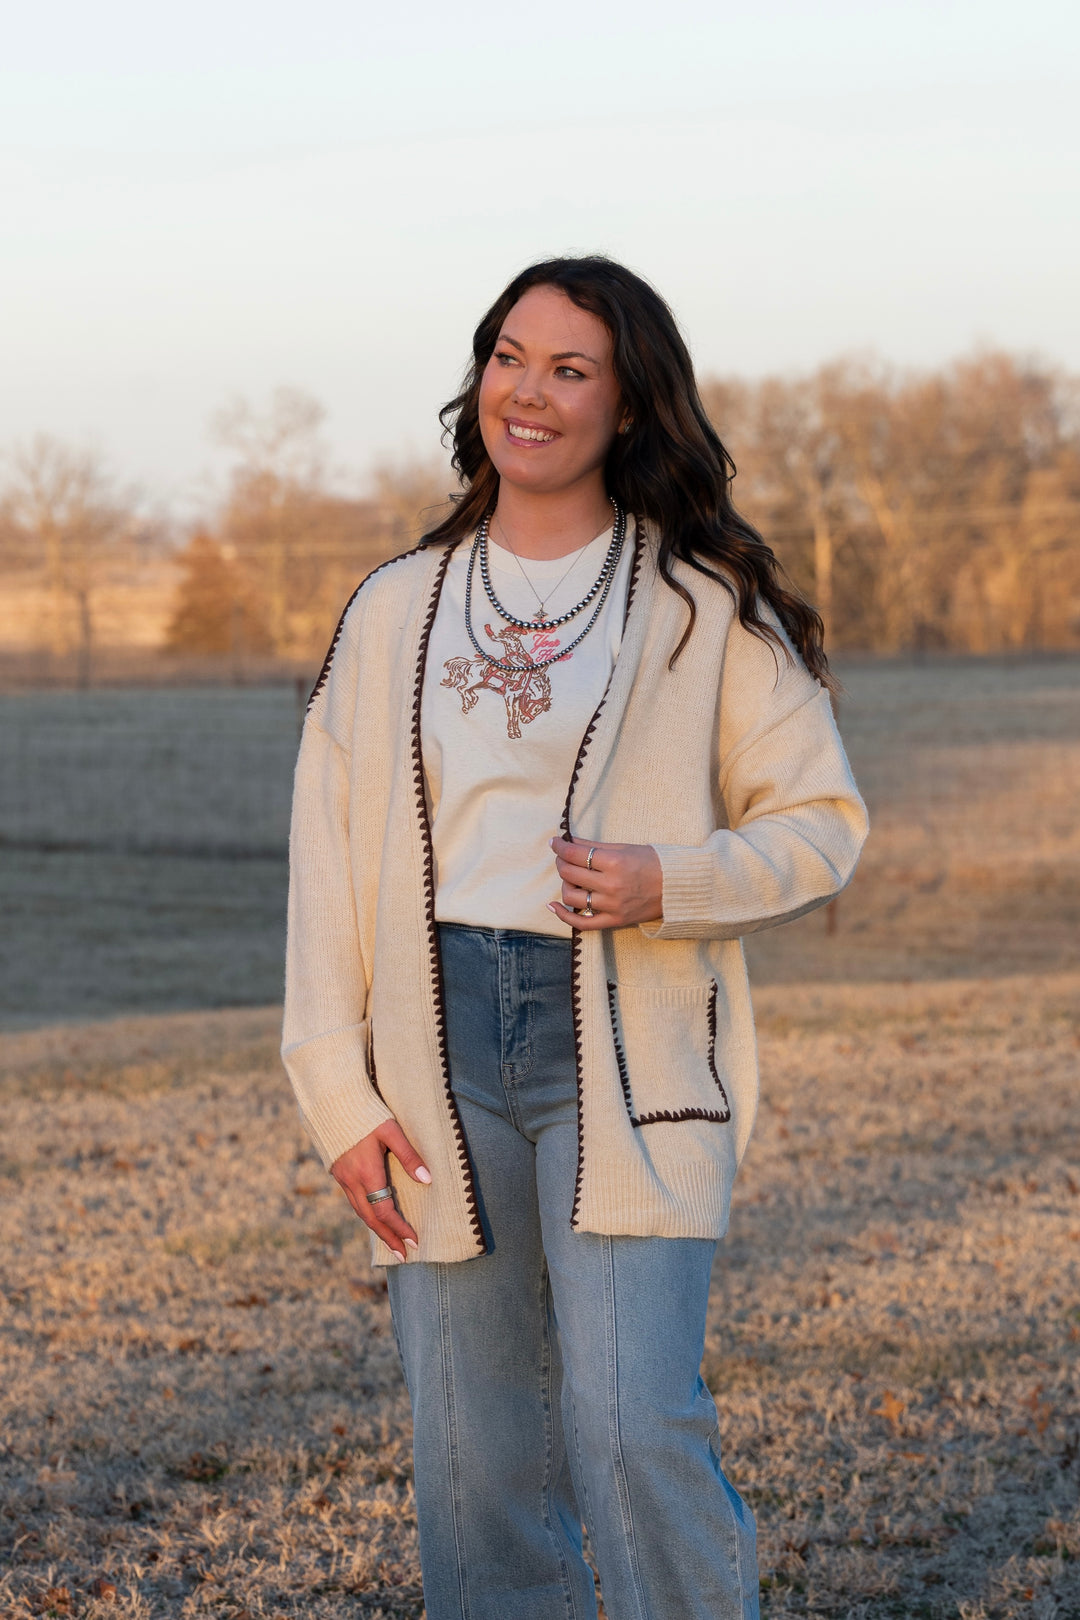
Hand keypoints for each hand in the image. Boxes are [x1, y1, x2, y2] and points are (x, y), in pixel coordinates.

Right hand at [331, 1120, 430, 1260]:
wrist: (332, 1102)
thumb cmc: (367, 1113)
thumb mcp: (392, 1131)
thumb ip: (409, 1156)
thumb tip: (427, 1180)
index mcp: (367, 1173)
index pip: (385, 1210)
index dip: (400, 1228)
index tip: (414, 1242)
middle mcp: (352, 1180)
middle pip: (371, 1218)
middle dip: (388, 1238)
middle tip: (403, 1255)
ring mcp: (342, 1178)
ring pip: (360, 1211)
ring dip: (376, 1229)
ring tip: (391, 1242)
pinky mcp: (338, 1172)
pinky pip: (353, 1201)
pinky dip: (366, 1214)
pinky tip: (374, 1218)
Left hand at [548, 835, 662, 930]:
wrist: (679, 887)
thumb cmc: (654, 863)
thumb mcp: (626, 848)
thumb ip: (595, 846)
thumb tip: (570, 840)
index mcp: (615, 862)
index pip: (575, 854)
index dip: (560, 846)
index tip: (555, 842)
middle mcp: (611, 885)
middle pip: (569, 873)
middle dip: (560, 861)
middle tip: (562, 856)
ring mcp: (612, 905)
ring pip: (571, 897)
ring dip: (564, 884)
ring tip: (570, 877)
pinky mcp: (614, 921)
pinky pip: (581, 923)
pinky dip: (564, 916)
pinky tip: (553, 905)